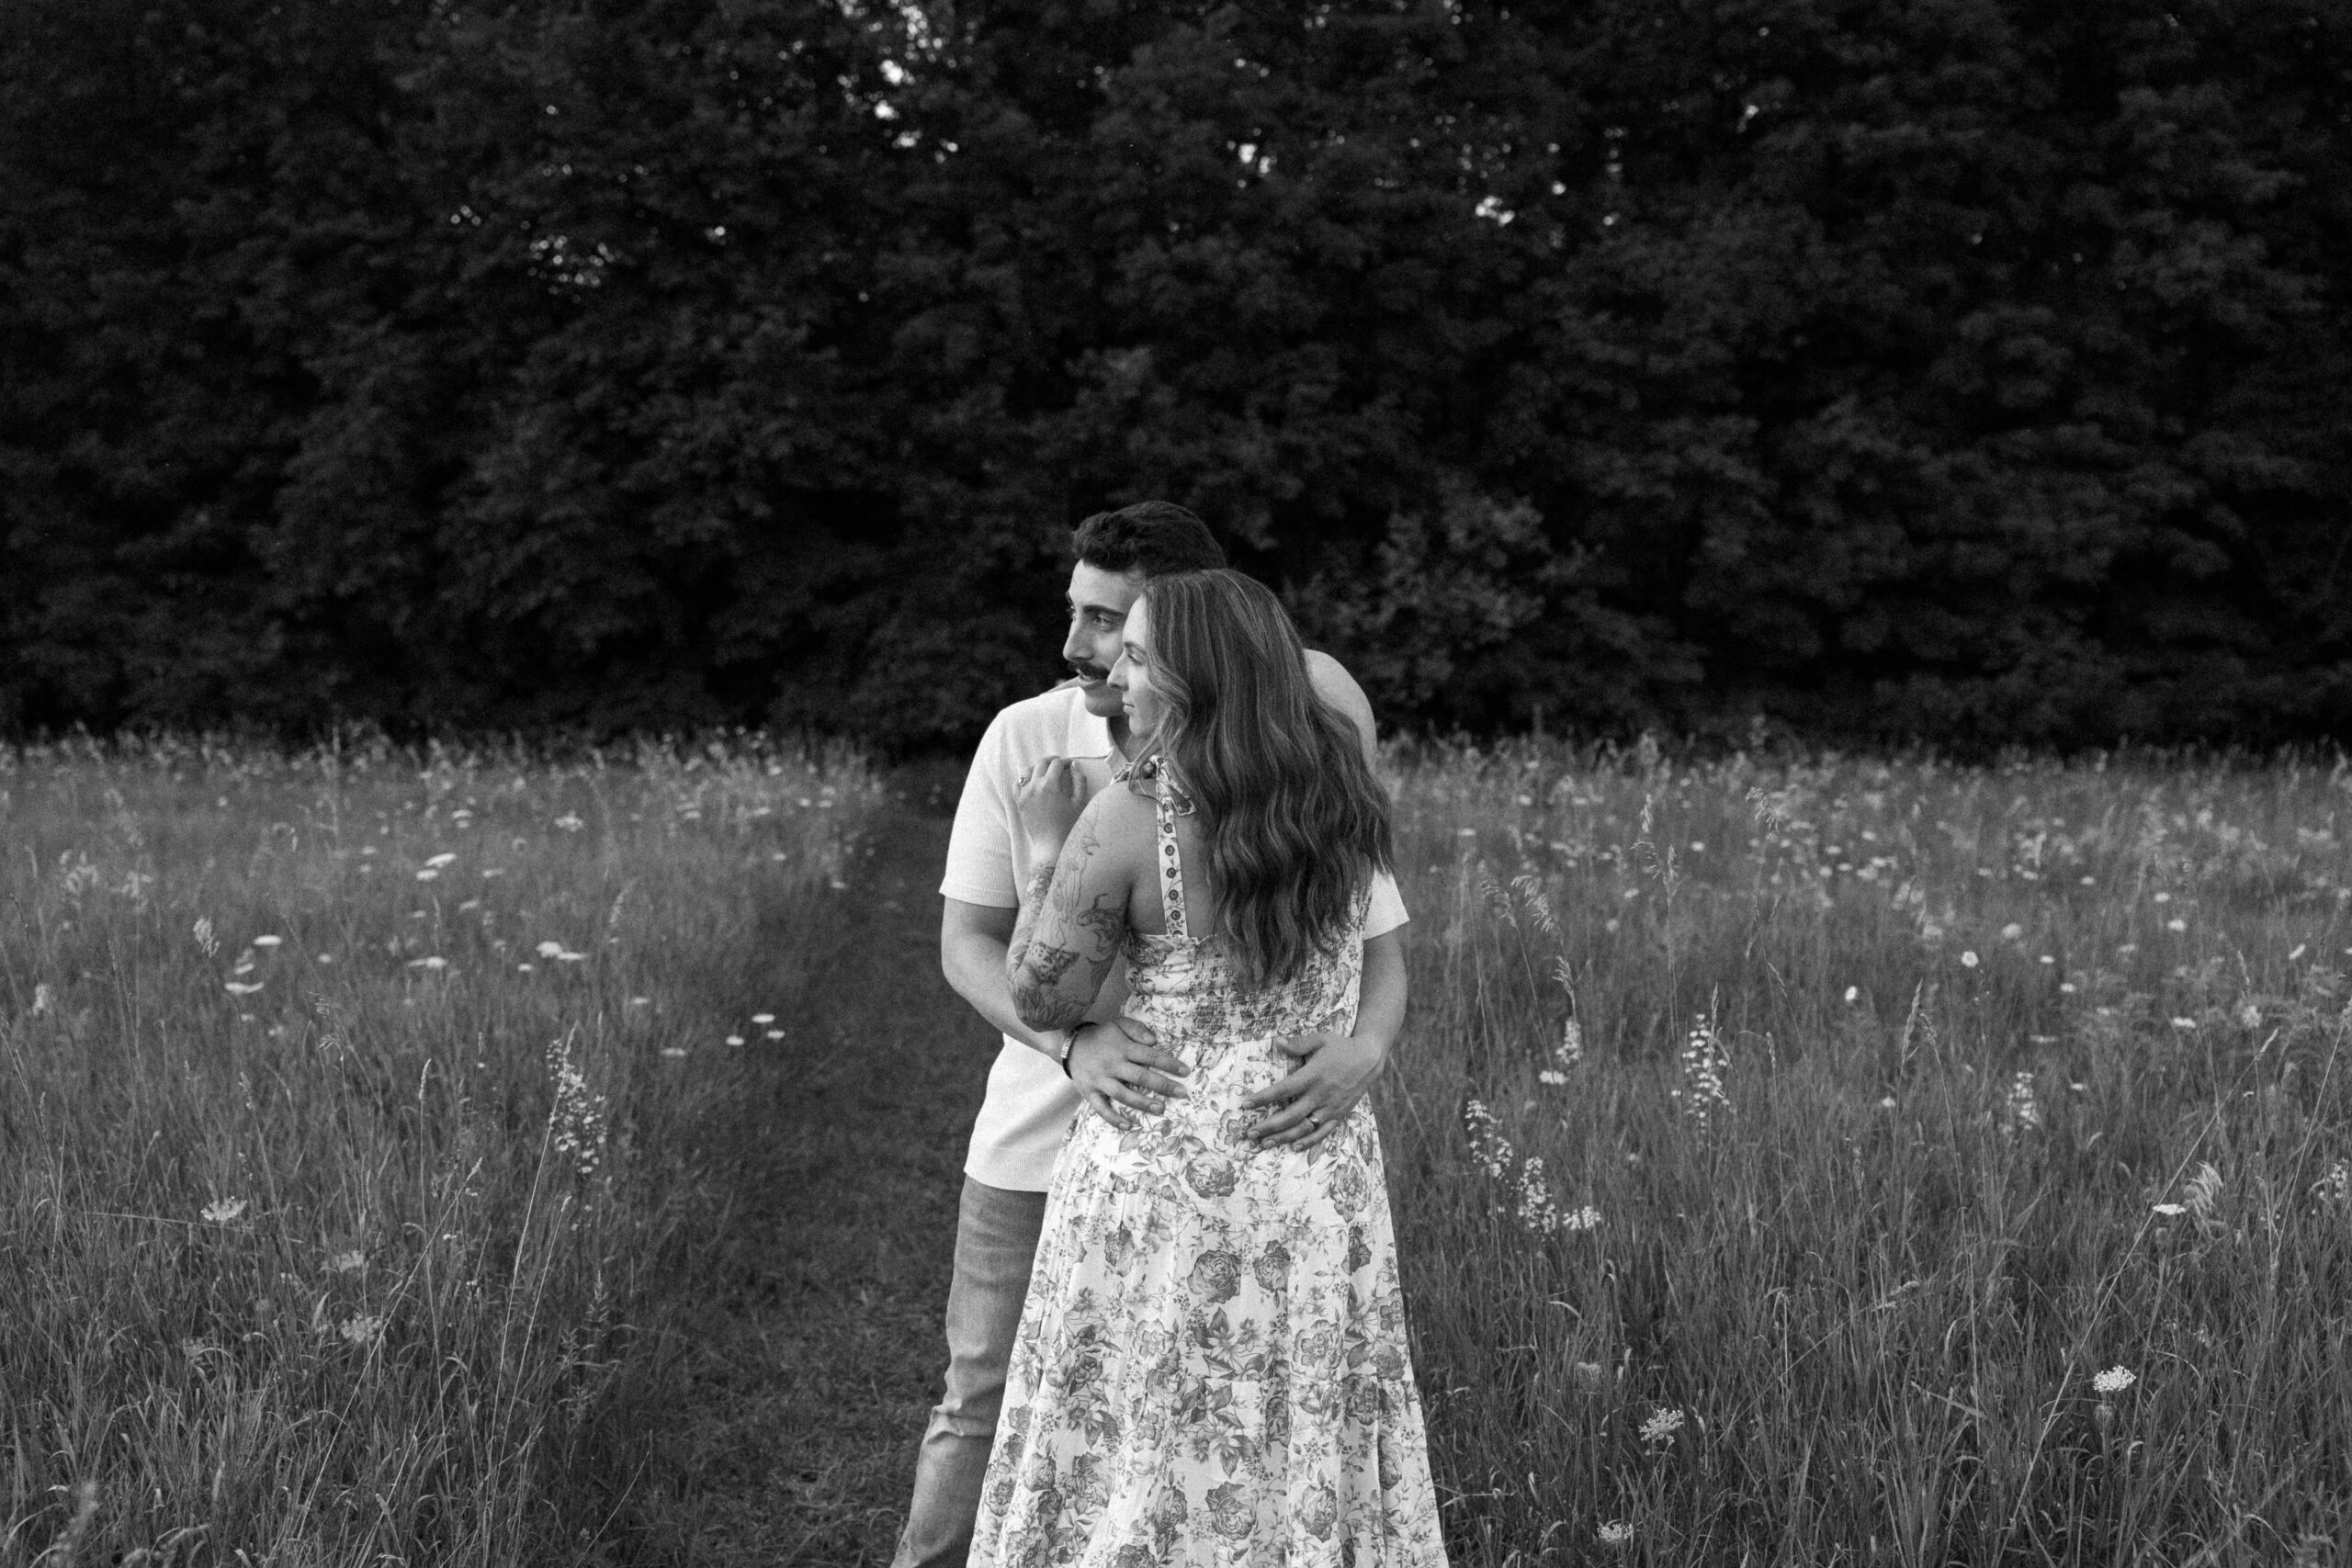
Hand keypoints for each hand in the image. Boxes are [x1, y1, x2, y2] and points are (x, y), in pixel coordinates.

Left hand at [1013, 755, 1089, 857]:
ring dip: (1037, 767)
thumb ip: (1079, 780)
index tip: (1071, 764)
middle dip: (1052, 760)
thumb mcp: (1079, 802)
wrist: (1051, 843)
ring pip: (1026, 770)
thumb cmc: (1068, 824)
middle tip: (1060, 763)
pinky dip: (1023, 780)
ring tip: (1046, 771)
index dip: (1066, 761)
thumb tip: (1074, 765)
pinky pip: (1016, 785)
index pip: (1057, 764)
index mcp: (1050, 785)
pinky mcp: (1019, 802)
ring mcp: (1024, 794)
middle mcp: (1035, 786)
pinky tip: (1031, 782)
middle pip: (1041, 763)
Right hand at [1067, 1016, 1189, 1129]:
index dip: (1168, 1063)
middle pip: (1140, 1077)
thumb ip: (1137, 1030)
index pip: (1149, 1056)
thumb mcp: (1119, 1024)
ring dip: (1142, 1103)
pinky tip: (1128, 1125)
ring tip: (1161, 1109)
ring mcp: (1100, 1080)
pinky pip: (1101, 1108)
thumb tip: (1155, 1041)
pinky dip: (1113, 1118)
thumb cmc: (1101, 1036)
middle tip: (1182, 1093)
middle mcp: (1112, 1065)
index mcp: (1122, 1048)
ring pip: (1123, 1094)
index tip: (1185, 1072)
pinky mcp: (1089, 1092)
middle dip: (1163, 1086)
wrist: (1070, 1045)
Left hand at [1242, 1030, 1387, 1149]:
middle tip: (1249, 1134)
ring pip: (1304, 1128)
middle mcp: (1321, 1094)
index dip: (1263, 1099)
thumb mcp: (1320, 1039)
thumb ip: (1297, 1044)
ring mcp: (1331, 1107)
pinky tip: (1293, 1147)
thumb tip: (1276, 1043)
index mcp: (1313, 1075)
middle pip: (1290, 1115)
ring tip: (1264, 1144)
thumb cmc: (1341, 1047)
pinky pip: (1322, 1132)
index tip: (1245, 1104)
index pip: (1283, 1090)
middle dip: (1268, 1126)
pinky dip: (1308, 1141)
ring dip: (1283, 1137)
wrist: (1370, 1059)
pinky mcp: (1339, 1115)